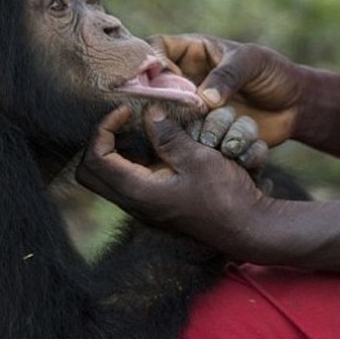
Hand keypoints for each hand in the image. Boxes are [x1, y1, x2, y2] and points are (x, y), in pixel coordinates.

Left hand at [76, 105, 267, 253]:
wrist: (248, 228)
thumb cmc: (226, 195)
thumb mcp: (198, 159)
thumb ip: (169, 136)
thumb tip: (149, 113)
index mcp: (139, 192)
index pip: (96, 159)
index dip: (104, 128)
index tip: (127, 110)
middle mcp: (135, 202)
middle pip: (92, 172)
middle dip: (102, 140)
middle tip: (123, 120)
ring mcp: (145, 205)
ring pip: (109, 177)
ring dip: (117, 150)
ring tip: (139, 129)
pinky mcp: (158, 204)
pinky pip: (131, 179)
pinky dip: (135, 158)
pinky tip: (160, 144)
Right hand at [153, 34, 303, 146]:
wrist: (294, 106)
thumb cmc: (273, 74)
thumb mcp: (252, 64)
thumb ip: (228, 75)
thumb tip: (204, 99)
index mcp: (192, 51)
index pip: (157, 47)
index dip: (151, 59)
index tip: (161, 78)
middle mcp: (185, 79)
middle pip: (154, 86)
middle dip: (161, 99)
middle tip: (177, 111)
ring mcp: (191, 106)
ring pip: (167, 115)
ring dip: (182, 123)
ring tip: (205, 125)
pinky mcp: (201, 129)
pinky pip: (187, 136)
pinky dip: (196, 140)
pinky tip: (214, 141)